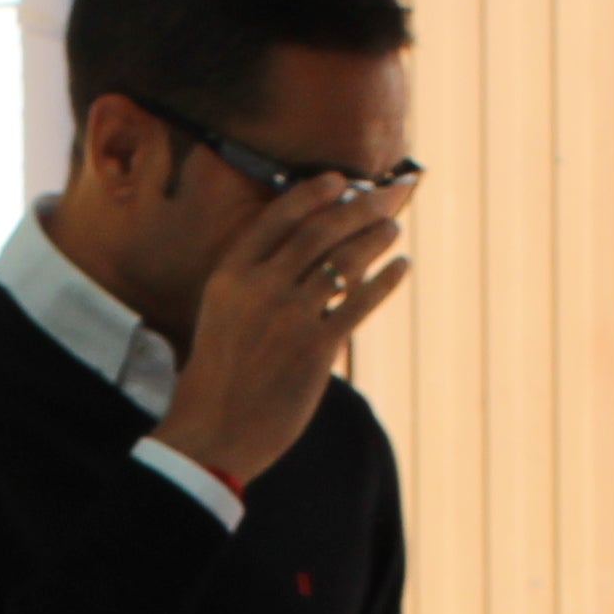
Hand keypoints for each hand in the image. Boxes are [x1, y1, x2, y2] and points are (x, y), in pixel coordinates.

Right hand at [151, 168, 413, 492]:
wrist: (213, 432)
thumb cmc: (216, 379)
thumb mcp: (221, 317)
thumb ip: (255, 287)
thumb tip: (310, 263)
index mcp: (231, 276)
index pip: (278, 219)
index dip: (312, 195)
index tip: (339, 181)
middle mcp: (260, 287)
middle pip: (319, 232)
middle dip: (357, 207)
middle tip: (384, 195)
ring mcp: (290, 316)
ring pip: (344, 260)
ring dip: (375, 237)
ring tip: (393, 225)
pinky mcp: (316, 347)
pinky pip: (360, 302)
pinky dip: (386, 280)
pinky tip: (401, 266)